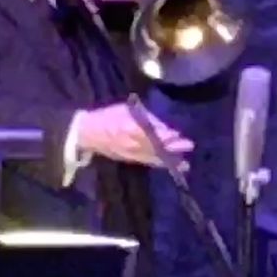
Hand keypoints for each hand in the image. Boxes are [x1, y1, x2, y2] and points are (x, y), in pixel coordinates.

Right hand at [76, 103, 192, 169]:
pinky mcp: (131, 159)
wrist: (88, 134)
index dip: (167, 134)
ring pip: (155, 157)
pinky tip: (170, 165)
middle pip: (157, 146)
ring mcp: (132, 153)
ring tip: (185, 163)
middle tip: (188, 146)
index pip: (153, 132)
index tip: (178, 134)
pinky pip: (148, 162)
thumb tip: (160, 124)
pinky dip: (160, 163)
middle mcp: (134, 143)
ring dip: (170, 159)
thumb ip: (144, 117)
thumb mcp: (125, 110)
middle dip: (173, 147)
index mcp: (132, 128)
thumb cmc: (107, 117)